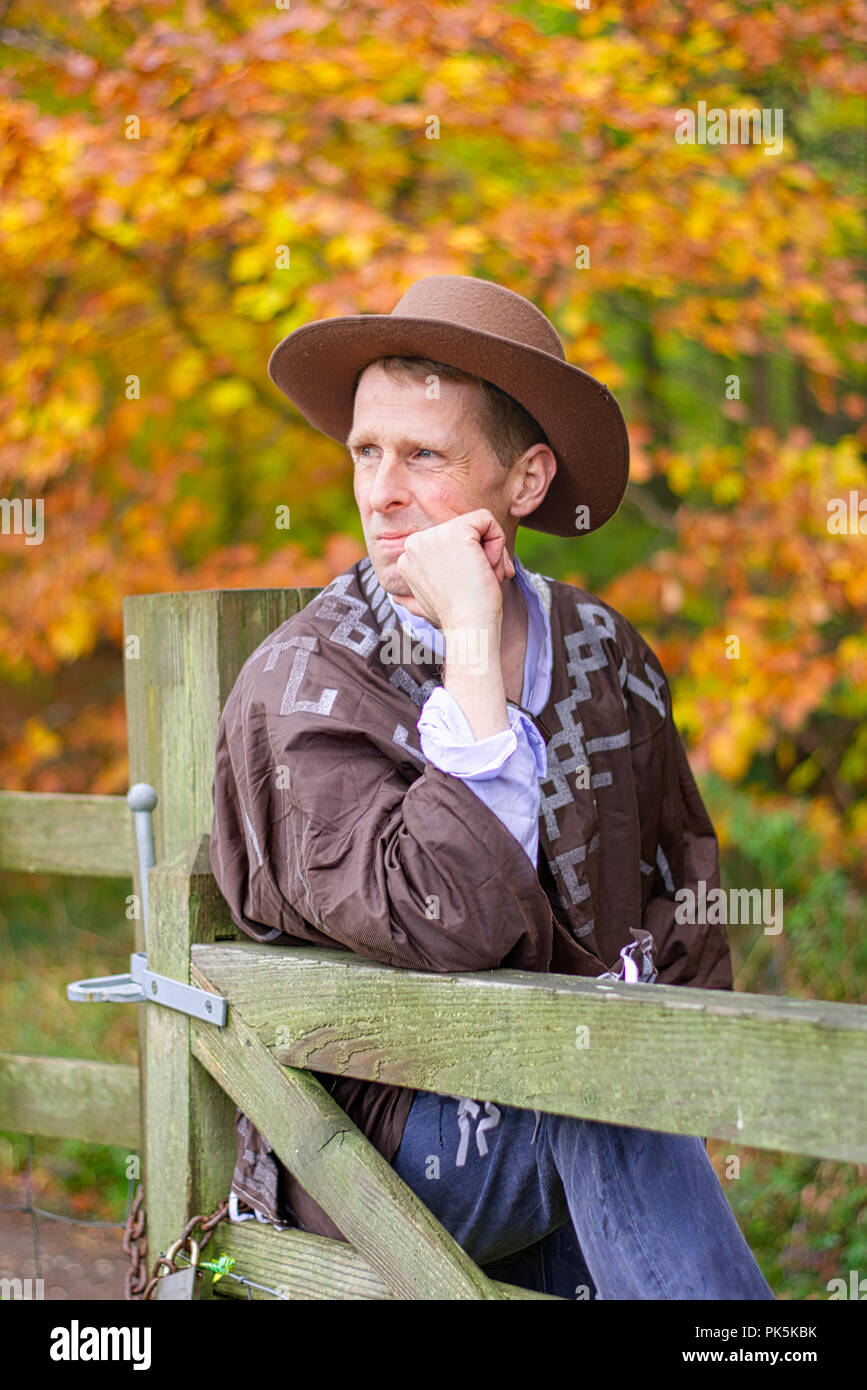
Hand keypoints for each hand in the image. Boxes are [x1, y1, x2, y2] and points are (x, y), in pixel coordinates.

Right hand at [394, 509, 514, 629]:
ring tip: (481, 577)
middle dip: (480, 554)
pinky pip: (487, 519)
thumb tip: (396, 600)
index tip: (468, 585)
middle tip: (479, 582)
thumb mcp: (426, 606)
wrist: (467, 628)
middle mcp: (415, 542)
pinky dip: (498, 541)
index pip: (447, 541)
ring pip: (477, 525)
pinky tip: (487, 567)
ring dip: (490, 551)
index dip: (465, 561)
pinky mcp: (457, 531)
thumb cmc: (454, 620)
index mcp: (407, 557)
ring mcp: (433, 535)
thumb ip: (411, 600)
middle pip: (462, 531)